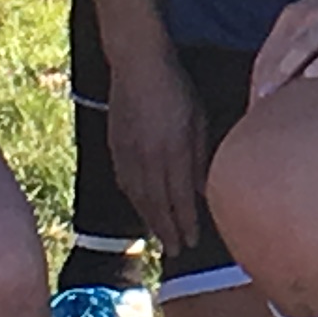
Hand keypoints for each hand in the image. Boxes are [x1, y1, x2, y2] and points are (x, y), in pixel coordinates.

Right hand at [105, 46, 214, 259]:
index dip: (186, 222)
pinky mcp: (115, 147)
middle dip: (168, 230)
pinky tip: (140, 207)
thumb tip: (203, 188)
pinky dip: (134, 200)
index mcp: (171, 151)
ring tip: (160, 237)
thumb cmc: (176, 87)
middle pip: (157, 204)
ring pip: (139, 197)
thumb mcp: (198, 119)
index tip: (192, 242)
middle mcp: (147, 159)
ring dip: (150, 220)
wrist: (136, 64)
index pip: (180, 198)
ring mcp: (128, 154)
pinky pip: (125, 182)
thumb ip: (198, 157)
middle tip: (176, 252)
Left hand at [250, 0, 317, 100]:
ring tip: (269, 99)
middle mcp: (305, 18)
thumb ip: (299, 43)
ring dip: (282, 74)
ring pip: (299, 49)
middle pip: (277, 54)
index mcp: (292, 17)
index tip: (251, 109)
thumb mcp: (316, 18)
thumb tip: (284, 79)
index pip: (266, 55)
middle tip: (256, 114)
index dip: (256, 82)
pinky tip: (311, 77)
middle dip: (263, 84)